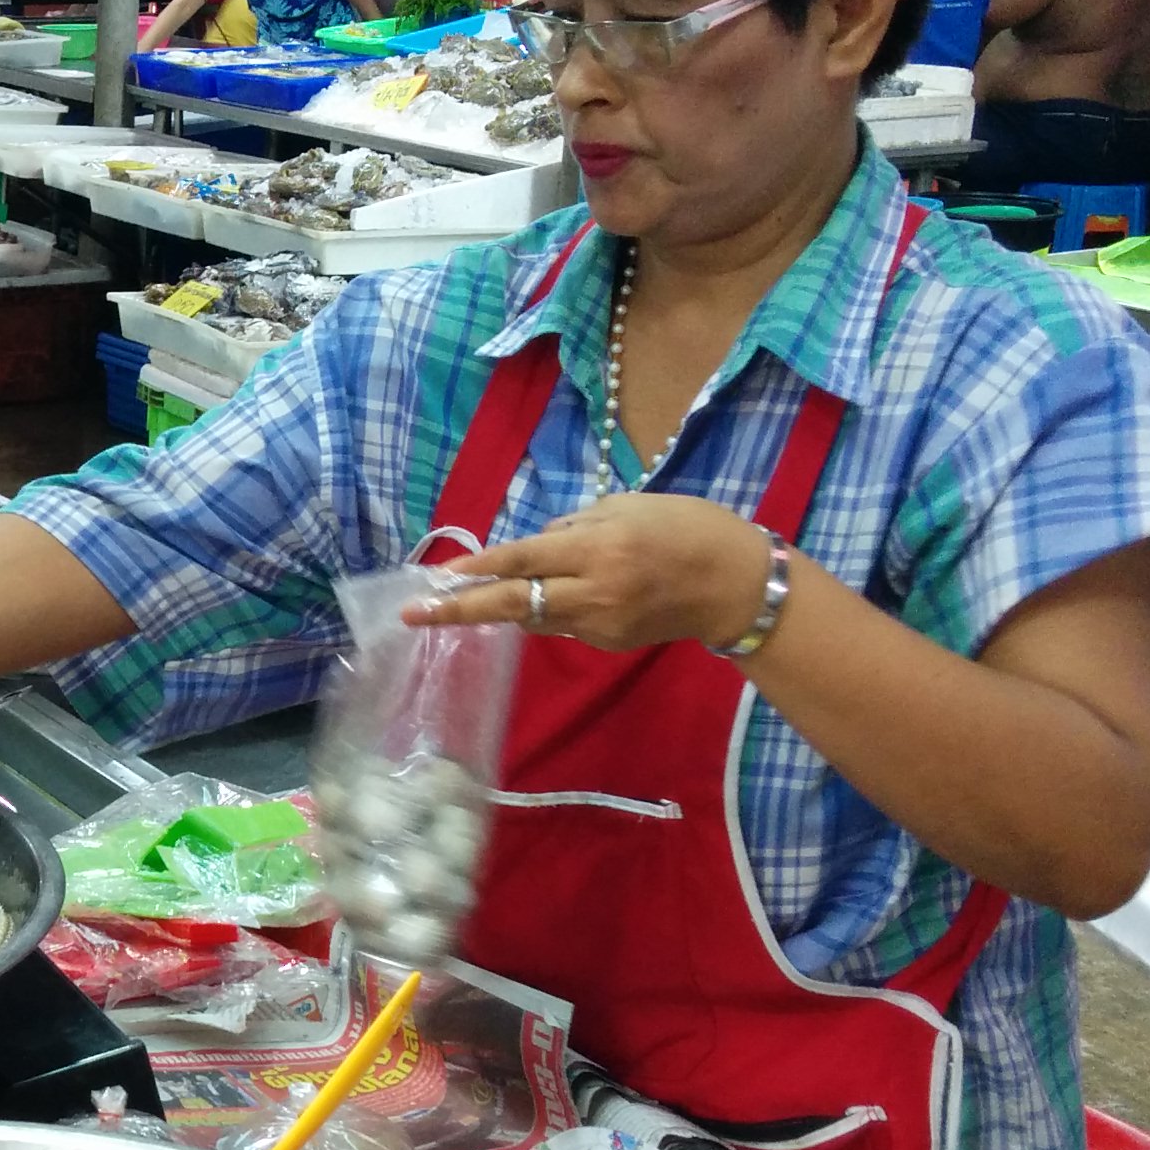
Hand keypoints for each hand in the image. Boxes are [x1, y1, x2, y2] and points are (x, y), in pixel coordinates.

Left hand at [407, 492, 774, 651]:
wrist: (736, 585)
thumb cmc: (687, 528)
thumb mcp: (627, 507)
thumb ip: (575, 527)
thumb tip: (536, 546)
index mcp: (597, 549)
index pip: (522, 560)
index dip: (478, 567)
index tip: (440, 574)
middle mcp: (591, 592)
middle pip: (511, 604)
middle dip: (458, 610)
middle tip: (413, 615)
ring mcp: (598, 624)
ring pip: (532, 617)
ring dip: (498, 608)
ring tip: (461, 600)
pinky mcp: (607, 643)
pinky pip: (562, 623)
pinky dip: (548, 608)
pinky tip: (552, 595)